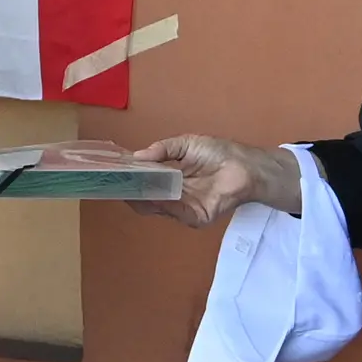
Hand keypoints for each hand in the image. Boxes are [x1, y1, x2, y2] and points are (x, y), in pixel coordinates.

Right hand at [130, 135, 295, 228]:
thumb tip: (136, 157)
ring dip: (142, 198)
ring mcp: (184, 208)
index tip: (116, 172)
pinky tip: (152, 195)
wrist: (245, 164)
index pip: (145, 183)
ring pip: (157, 207)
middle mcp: (174, 195)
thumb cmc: (218, 152)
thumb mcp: (185, 144)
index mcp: (170, 179)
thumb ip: (162, 150)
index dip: (131, 178)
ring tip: (128, 187)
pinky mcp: (196, 216)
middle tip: (116, 182)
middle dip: (131, 191)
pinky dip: (162, 205)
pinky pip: (175, 212)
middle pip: (147, 199)